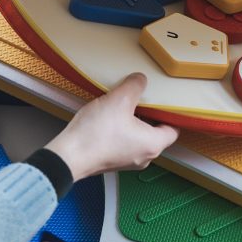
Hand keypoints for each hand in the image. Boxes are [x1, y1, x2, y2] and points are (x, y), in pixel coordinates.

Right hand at [45, 73, 178, 180]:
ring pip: (138, 137)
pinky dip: (121, 130)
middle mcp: (144, 157)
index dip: (171, 113)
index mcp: (153, 144)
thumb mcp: (119, 100)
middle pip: (155, 132)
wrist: (68, 157)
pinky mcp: (112, 161)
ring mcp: (128, 161)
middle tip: (142, 98)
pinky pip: (124, 142)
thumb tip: (141, 79)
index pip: (174, 130)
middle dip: (149, 114)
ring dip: (133, 121)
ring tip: (123, 105)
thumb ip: (135, 86)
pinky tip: (109, 117)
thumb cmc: (96, 133)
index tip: (164, 100)